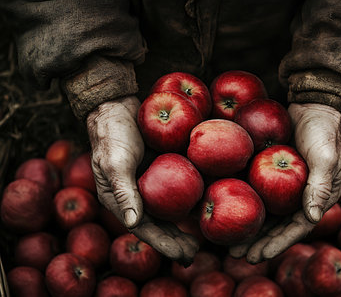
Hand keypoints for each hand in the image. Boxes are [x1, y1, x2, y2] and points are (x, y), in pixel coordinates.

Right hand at [87, 96, 198, 264]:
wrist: (119, 105)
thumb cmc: (112, 133)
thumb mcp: (115, 162)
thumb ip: (124, 192)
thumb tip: (133, 223)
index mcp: (121, 199)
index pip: (144, 229)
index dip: (164, 244)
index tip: (184, 256)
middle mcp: (137, 195)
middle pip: (160, 224)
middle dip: (176, 241)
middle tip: (195, 255)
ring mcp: (152, 182)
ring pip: (170, 209)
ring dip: (184, 225)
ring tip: (201, 239)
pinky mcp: (164, 168)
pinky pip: (178, 188)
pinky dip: (189, 199)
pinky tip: (205, 204)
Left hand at [229, 103, 340, 262]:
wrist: (312, 104)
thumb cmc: (323, 130)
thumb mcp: (326, 156)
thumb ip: (321, 185)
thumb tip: (314, 217)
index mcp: (317, 198)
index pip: (296, 229)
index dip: (277, 244)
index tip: (257, 256)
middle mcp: (300, 196)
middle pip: (277, 226)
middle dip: (258, 242)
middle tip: (235, 255)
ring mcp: (285, 185)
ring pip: (265, 213)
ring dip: (248, 227)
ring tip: (228, 242)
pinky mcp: (271, 172)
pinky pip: (257, 192)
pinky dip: (244, 203)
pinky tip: (225, 209)